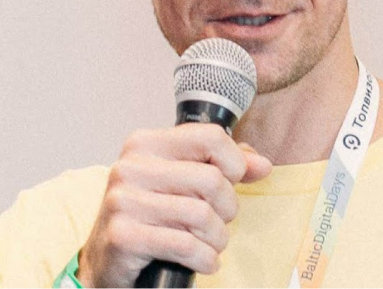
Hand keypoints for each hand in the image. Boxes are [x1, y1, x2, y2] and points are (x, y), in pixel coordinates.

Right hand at [76, 124, 271, 288]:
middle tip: (218, 220)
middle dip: (227, 208)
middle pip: (211, 179)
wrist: (106, 259)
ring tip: (210, 242)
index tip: (231, 181)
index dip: (234, 163)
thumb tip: (261, 165)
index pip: (211, 137)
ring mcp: (123, 199)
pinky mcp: (122, 235)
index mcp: (147, 142)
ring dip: (217, 237)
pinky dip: (204, 258)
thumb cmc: (152, 215)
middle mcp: (131, 165)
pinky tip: (202, 260)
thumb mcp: (185, 181)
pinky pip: (184, 245)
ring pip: (202, 214)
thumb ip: (225, 166)